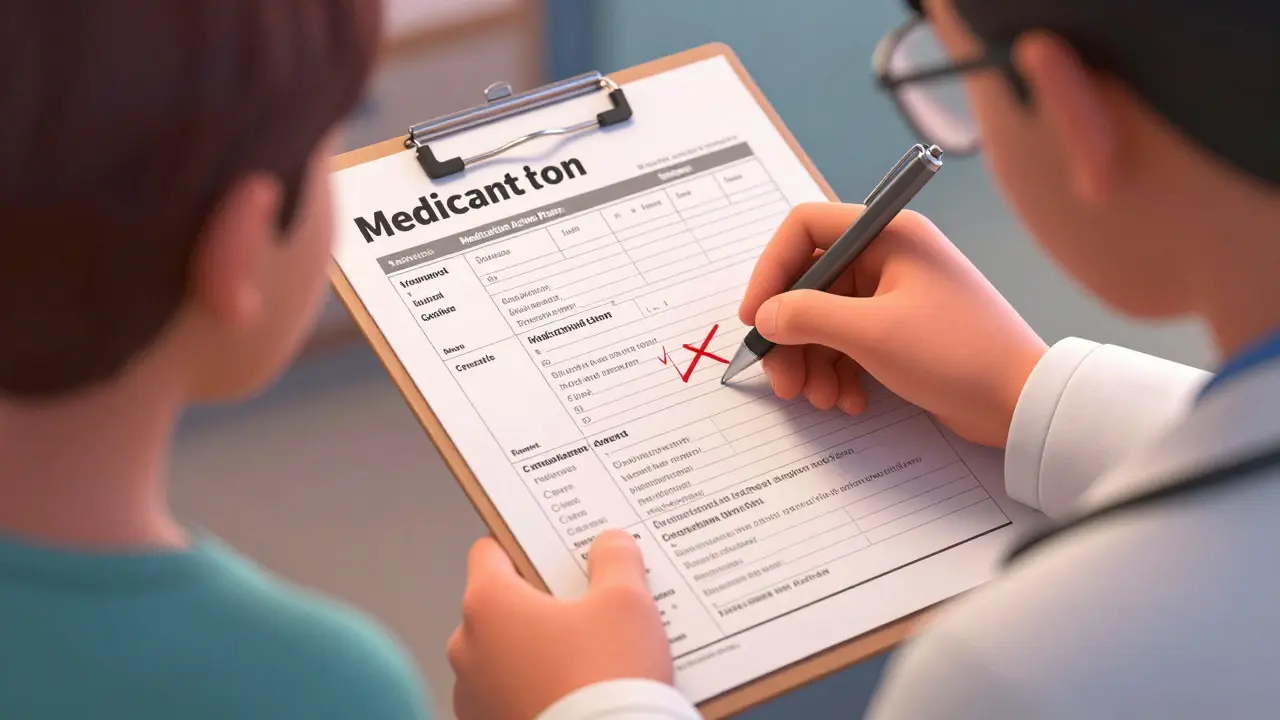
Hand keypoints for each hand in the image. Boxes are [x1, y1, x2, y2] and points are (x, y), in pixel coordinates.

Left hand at [448, 531, 673, 719]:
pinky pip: (510, 695)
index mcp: (488, 603)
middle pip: (502, 605)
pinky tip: (576, 693)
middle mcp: (467, 648)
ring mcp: (473, 696)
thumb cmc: (605, 680)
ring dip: (538, 651)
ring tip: (590, 657)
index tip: (553, 551)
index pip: (490, 552)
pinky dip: (535, 690)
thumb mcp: (627, 604)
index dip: (524, 545)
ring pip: (505, 655)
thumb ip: (616, 561)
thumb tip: (610, 544)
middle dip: (541, 604)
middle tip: (589, 605)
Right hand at [739, 203, 1047, 446]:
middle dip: (791, 335)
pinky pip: (850, 341)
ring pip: (826, 318)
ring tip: (820, 399)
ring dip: (813, 361)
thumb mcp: (872, 334)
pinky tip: (848, 401)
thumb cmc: (957, 354)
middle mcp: (889, 255)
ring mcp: (895, 293)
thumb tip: (766, 316)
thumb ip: (808, 317)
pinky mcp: (902, 329)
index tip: (756, 319)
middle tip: (783, 381)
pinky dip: (840, 371)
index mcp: (887, 235)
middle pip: (810, 283)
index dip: (771, 271)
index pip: (804, 229)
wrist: (1023, 400)